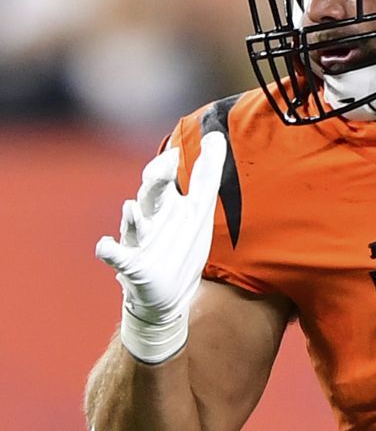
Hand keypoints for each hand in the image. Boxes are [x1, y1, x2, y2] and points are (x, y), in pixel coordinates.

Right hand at [95, 132, 226, 362]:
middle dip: (157, 178)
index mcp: (168, 204)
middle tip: (170, 160)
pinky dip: (108, 251)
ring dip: (132, 217)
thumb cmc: (181, 245)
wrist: (166, 293)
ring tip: (131, 208)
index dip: (176, 161)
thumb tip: (216, 137)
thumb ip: (205, 177)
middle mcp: (151, 217)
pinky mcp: (130, 265)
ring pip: (133, 224)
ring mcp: (138, 240)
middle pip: (151, 194)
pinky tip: (105, 246)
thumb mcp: (197, 211)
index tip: (202, 141)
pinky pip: (115, 256)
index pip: (171, 178)